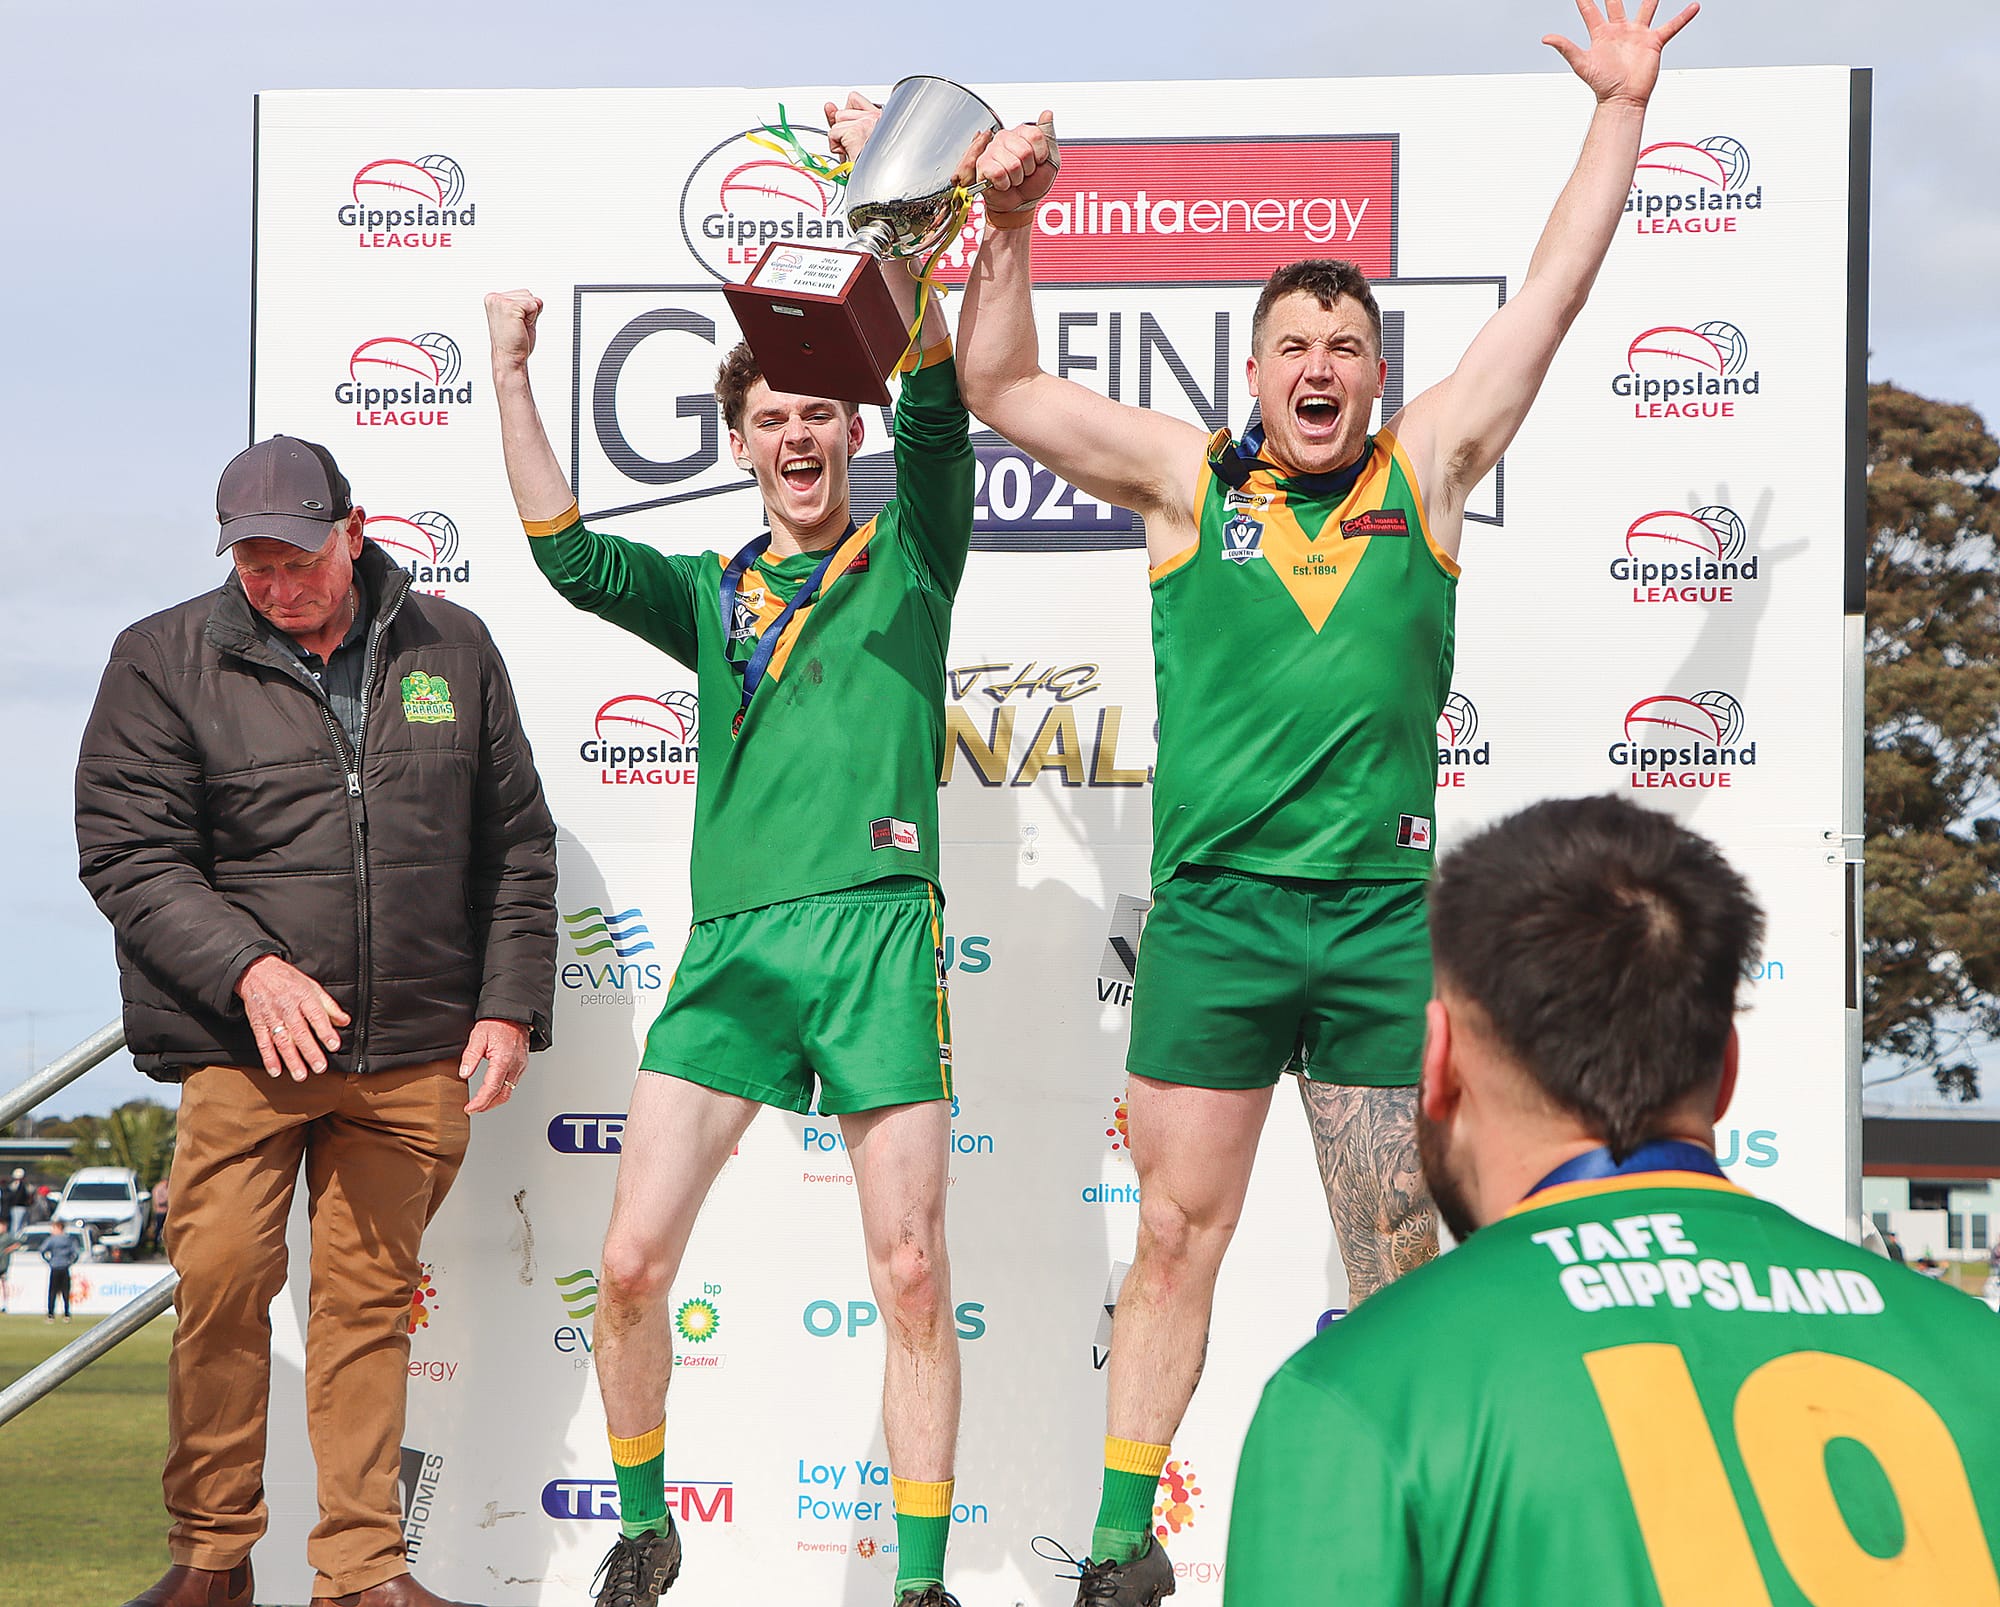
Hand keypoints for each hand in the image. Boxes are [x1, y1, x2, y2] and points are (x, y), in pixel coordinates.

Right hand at [236, 955, 348, 1080]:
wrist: (256, 971)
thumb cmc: (288, 980)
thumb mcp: (312, 987)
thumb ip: (329, 1006)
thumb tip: (345, 1021)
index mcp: (303, 997)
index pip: (317, 1016)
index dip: (326, 1031)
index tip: (334, 1045)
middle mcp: (287, 1008)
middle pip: (299, 1032)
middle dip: (310, 1052)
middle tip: (320, 1067)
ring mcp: (272, 1017)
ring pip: (282, 1041)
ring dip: (291, 1060)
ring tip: (301, 1075)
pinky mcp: (258, 1024)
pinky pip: (263, 1043)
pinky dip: (268, 1058)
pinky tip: (275, 1071)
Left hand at [460, 1019, 531, 1113]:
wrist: (514, 1014)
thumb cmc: (497, 1023)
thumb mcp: (478, 1036)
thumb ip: (471, 1056)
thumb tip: (464, 1073)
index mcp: (503, 1060)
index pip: (492, 1088)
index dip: (480, 1102)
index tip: (470, 1108)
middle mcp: (515, 1065)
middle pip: (503, 1095)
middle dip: (487, 1105)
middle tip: (473, 1108)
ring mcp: (520, 1066)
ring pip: (509, 1090)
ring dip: (495, 1099)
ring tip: (481, 1101)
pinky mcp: (522, 1064)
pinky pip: (513, 1082)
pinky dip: (502, 1090)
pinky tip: (493, 1088)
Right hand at [484, 289, 542, 371]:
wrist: (510, 358)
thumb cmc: (514, 342)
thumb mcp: (518, 318)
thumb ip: (524, 305)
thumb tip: (537, 300)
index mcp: (494, 299)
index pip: (523, 294)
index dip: (526, 311)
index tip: (515, 324)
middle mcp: (494, 298)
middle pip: (528, 294)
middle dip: (529, 312)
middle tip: (518, 327)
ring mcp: (500, 301)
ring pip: (531, 299)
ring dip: (530, 316)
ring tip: (518, 327)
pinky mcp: (509, 306)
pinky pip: (534, 305)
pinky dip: (532, 318)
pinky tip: (520, 327)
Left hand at [823, 92, 881, 165]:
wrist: (876, 180)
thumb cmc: (871, 165)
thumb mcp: (855, 138)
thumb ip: (843, 120)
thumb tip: (829, 106)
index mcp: (881, 118)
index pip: (854, 100)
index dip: (846, 114)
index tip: (846, 128)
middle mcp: (876, 117)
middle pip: (842, 112)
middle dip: (841, 130)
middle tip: (853, 146)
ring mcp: (867, 122)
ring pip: (837, 121)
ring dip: (839, 139)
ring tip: (852, 151)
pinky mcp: (856, 131)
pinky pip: (833, 132)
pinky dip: (836, 146)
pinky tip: (848, 154)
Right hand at [976, 113, 1058, 214]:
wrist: (1020, 204)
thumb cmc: (1033, 182)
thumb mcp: (1050, 159)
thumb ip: (1048, 136)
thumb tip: (1047, 113)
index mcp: (1022, 133)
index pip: (1036, 135)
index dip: (1041, 154)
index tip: (1038, 162)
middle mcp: (1005, 137)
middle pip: (1025, 151)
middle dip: (1029, 169)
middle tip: (1024, 172)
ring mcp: (992, 150)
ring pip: (1013, 164)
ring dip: (1017, 178)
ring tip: (1014, 178)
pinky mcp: (983, 165)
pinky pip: (998, 173)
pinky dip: (1005, 184)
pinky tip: (1003, 182)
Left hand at [1545, 0, 1698, 107]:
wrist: (1623, 99)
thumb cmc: (1602, 85)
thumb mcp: (1582, 63)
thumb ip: (1566, 48)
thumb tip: (1546, 38)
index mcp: (1601, 33)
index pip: (1590, 9)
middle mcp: (1619, 30)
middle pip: (1617, 1)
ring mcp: (1637, 34)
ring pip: (1646, 7)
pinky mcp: (1653, 42)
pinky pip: (1671, 26)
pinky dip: (1683, 17)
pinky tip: (1693, 7)